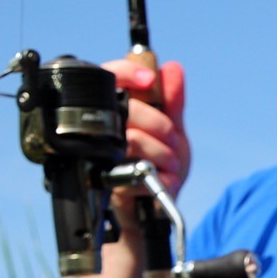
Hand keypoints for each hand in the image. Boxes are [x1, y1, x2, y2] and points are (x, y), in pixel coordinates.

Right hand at [102, 59, 190, 228]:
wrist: (152, 209)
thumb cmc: (159, 167)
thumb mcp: (173, 131)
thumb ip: (172, 102)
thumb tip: (171, 68)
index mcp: (117, 113)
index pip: (108, 76)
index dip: (126, 71)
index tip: (149, 80)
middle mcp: (105, 131)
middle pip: (128, 109)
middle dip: (162, 126)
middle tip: (173, 140)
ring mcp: (103, 155)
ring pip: (134, 140)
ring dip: (165, 154)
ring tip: (169, 164)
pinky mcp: (108, 181)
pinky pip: (139, 170)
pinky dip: (163, 176)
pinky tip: (165, 179)